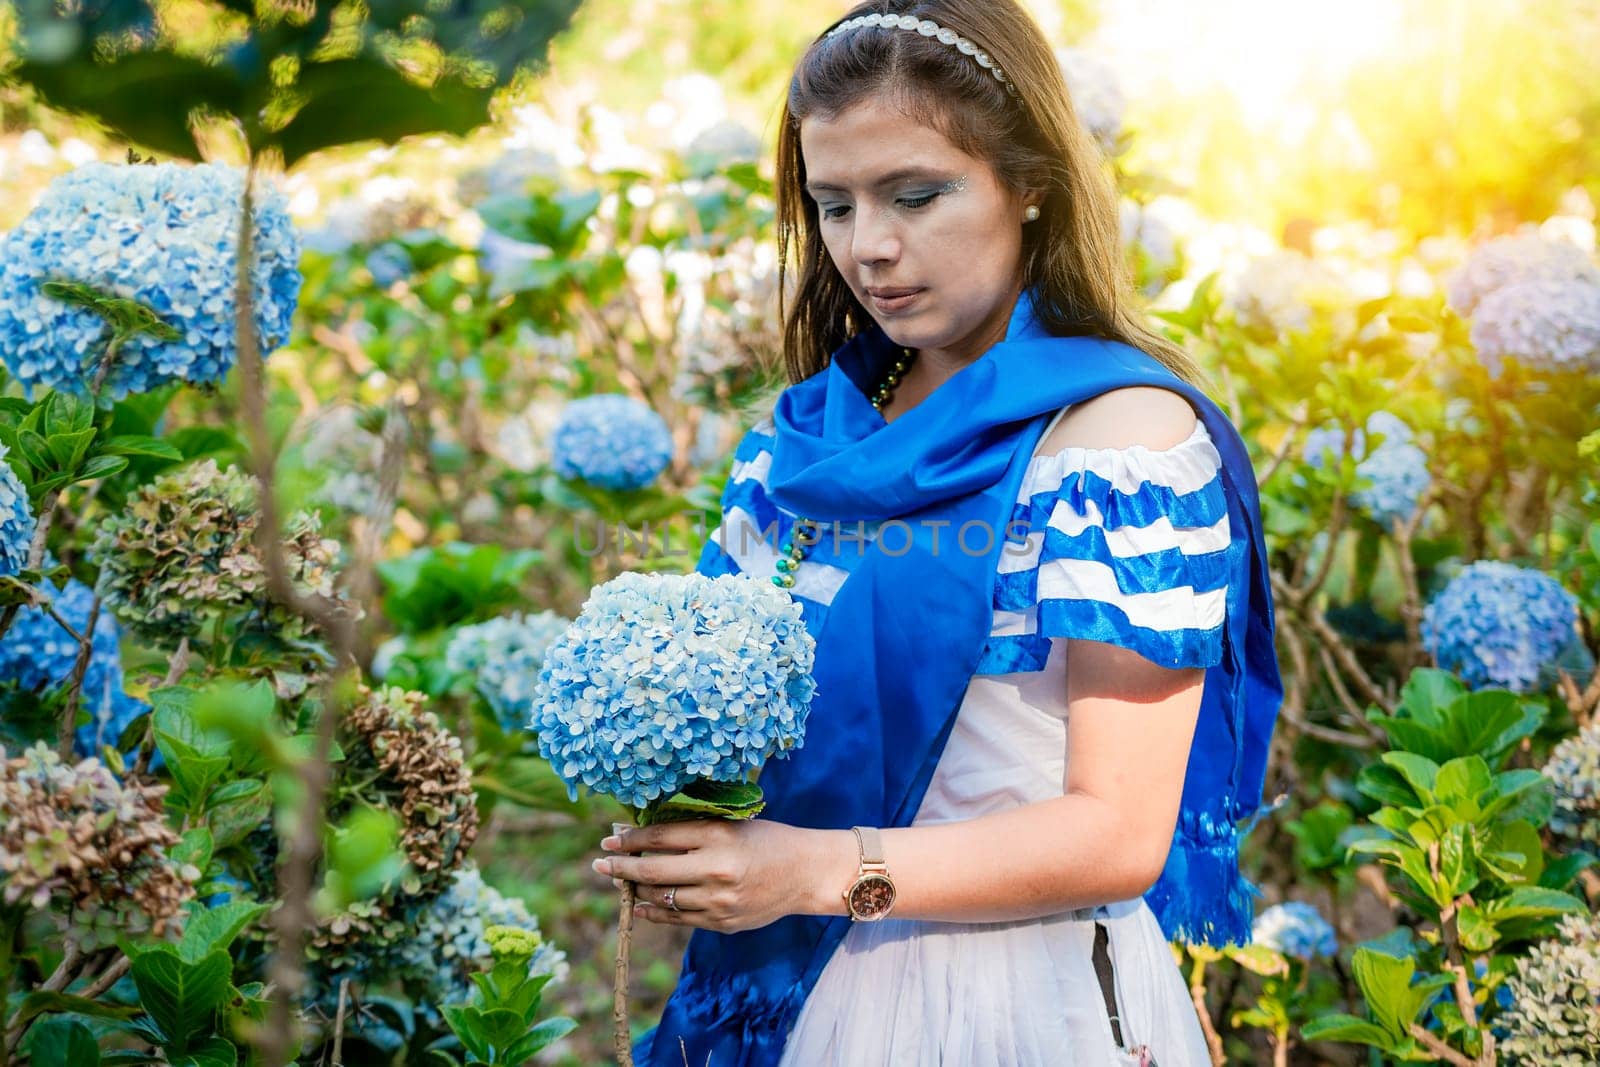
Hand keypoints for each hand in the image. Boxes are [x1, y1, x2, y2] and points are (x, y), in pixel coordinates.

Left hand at [592, 819, 850, 933]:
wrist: (807, 873)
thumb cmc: (768, 840)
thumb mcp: (732, 824)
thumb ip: (693, 830)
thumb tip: (645, 834)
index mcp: (718, 836)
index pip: (661, 838)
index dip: (630, 840)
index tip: (609, 839)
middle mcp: (716, 869)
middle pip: (654, 871)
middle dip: (621, 868)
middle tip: (600, 863)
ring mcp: (719, 901)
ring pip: (663, 898)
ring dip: (637, 890)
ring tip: (624, 882)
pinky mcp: (722, 922)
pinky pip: (678, 919)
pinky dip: (655, 911)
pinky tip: (641, 904)